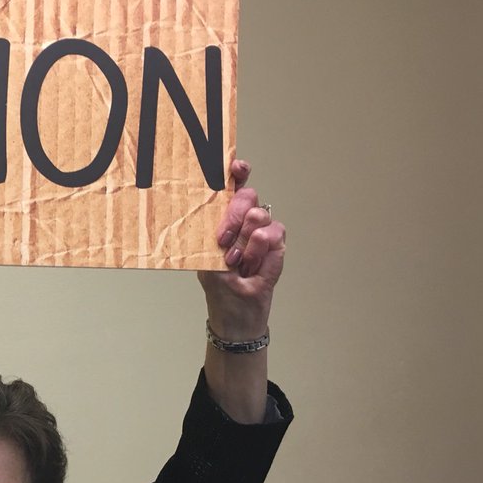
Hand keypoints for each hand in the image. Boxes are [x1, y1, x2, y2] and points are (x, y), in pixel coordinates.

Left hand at [198, 159, 285, 339]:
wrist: (238, 316)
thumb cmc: (218, 287)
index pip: (231, 188)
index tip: (237, 167)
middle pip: (249, 196)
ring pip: (262, 216)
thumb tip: (216, 218)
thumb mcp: (206, 262)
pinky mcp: (276, 248)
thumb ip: (212, 237)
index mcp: (222, 219)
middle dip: (235, 214)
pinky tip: (252, 267)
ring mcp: (261, 233)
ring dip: (247, 240)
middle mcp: (243, 221)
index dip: (236, 173)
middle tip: (225, 238)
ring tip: (237, 262)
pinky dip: (262, 252)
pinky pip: (275, 236)